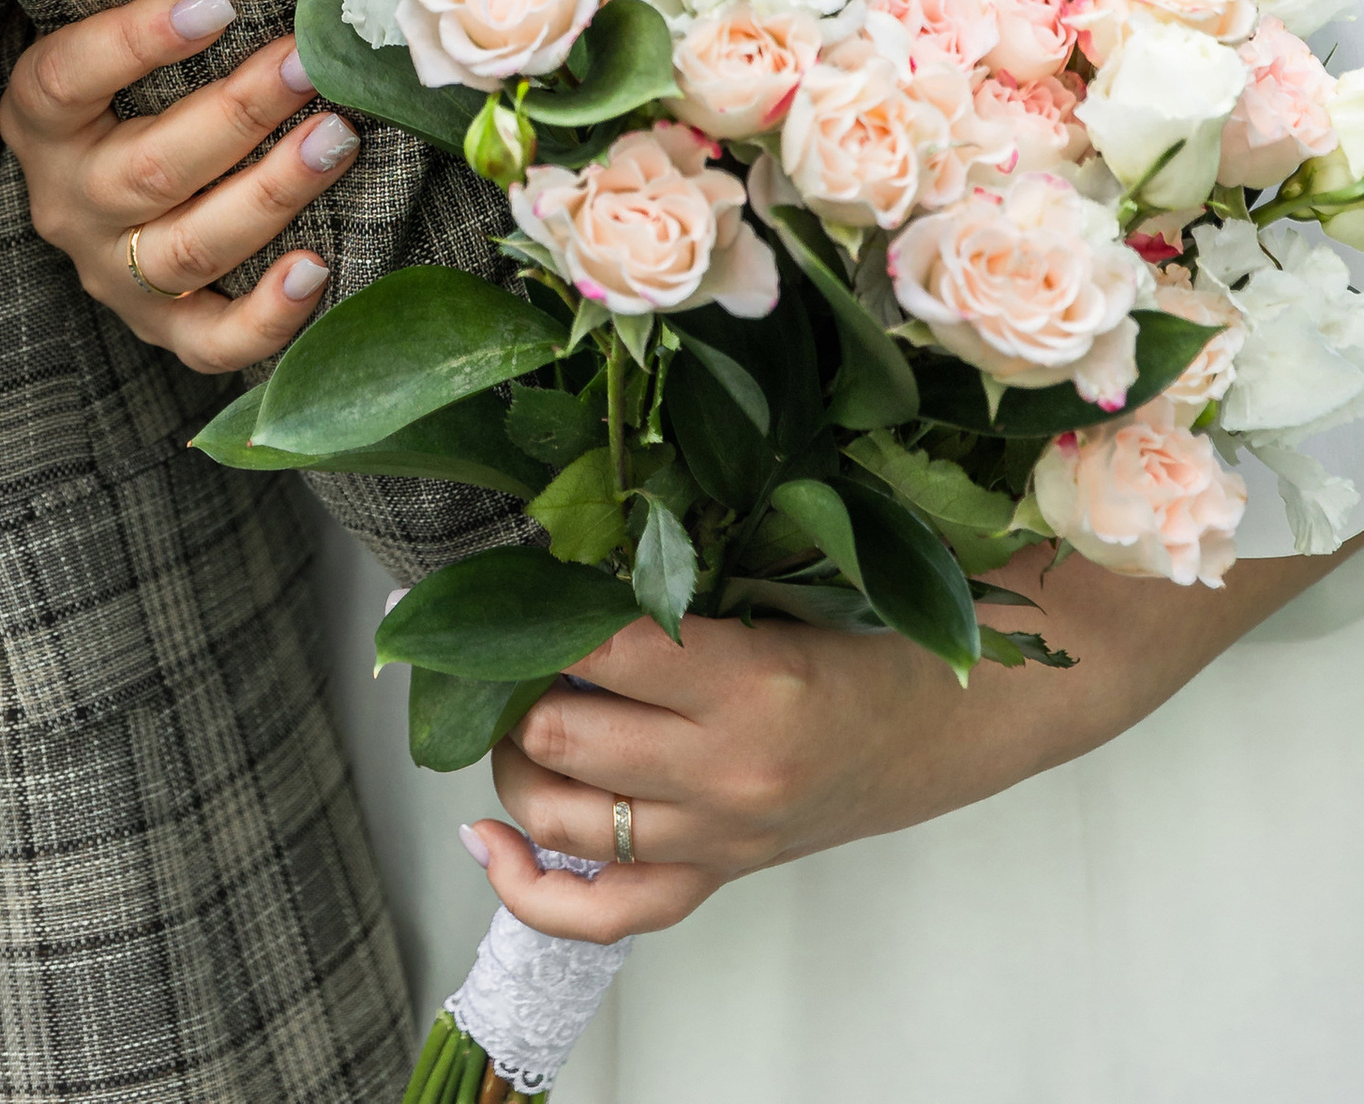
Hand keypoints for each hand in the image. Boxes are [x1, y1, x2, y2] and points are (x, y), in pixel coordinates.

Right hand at [0, 0, 360, 374]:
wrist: (96, 192)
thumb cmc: (123, 91)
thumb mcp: (110, 50)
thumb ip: (166, 20)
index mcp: (40, 119)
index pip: (68, 77)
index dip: (137, 40)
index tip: (220, 0)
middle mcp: (67, 201)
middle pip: (150, 168)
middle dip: (241, 112)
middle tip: (310, 64)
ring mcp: (111, 272)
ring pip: (189, 247)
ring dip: (271, 192)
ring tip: (336, 138)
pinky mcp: (157, 326)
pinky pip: (209, 342)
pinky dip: (266, 315)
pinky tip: (316, 268)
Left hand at [465, 537, 1353, 940]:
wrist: (973, 715)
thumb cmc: (884, 624)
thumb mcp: (787, 575)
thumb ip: (685, 572)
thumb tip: (561, 551)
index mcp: (751, 681)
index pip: (593, 645)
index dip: (530, 604)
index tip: (500, 568)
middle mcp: (728, 772)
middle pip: (557, 738)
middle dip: (506, 683)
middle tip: (498, 634)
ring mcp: (722, 835)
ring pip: (563, 818)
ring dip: (511, 760)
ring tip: (507, 705)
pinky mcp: (723, 872)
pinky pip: (607, 913)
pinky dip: (534, 886)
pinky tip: (491, 839)